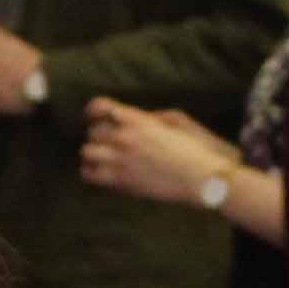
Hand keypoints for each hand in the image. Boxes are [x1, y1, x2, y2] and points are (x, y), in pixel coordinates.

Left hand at [79, 101, 241, 208]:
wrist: (201, 178)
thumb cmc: (194, 149)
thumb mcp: (177, 120)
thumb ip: (150, 118)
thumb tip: (137, 119)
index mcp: (137, 120)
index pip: (100, 107)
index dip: (92, 111)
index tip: (92, 117)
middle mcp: (124, 137)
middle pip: (92, 131)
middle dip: (98, 137)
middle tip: (107, 144)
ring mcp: (121, 159)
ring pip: (86, 152)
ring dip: (93, 154)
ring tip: (102, 160)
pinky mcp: (121, 180)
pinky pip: (89, 174)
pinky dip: (91, 173)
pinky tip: (102, 174)